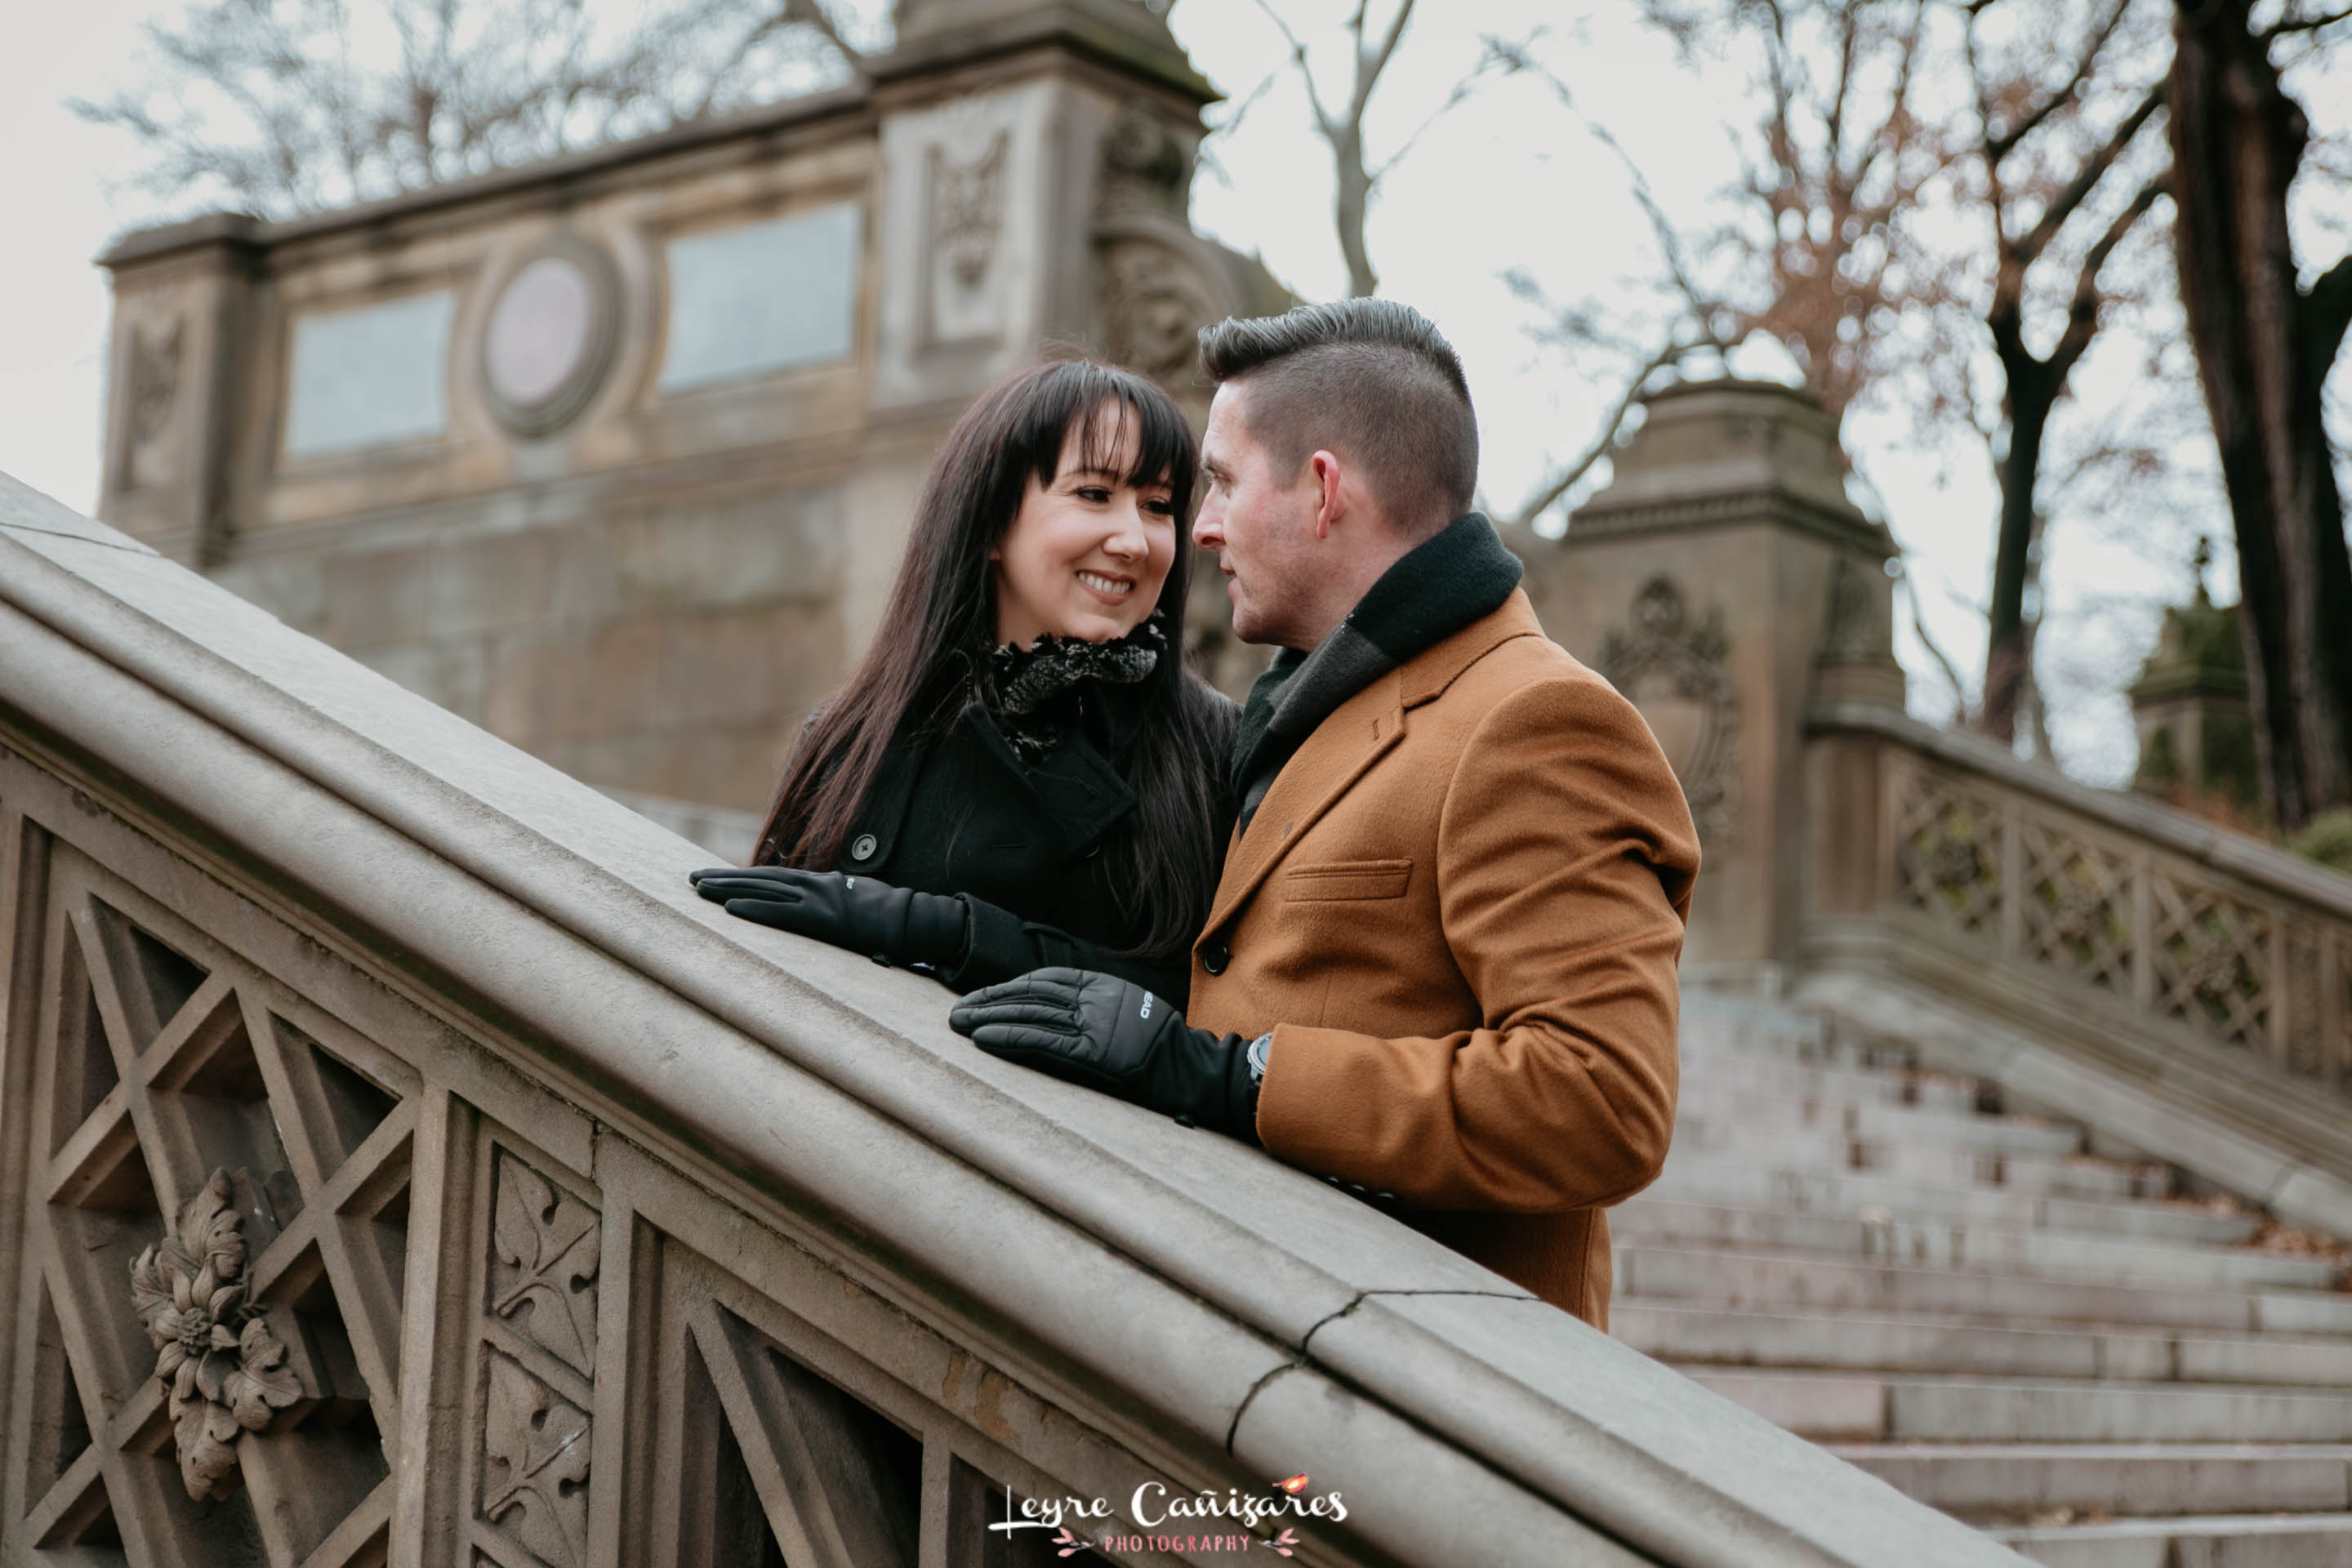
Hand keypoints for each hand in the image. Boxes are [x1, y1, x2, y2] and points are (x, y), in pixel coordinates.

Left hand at [688, 866, 967, 968]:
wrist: (916, 921)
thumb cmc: (895, 917)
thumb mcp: (861, 903)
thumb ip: (840, 902)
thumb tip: (832, 903)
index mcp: (824, 884)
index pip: (776, 878)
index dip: (745, 878)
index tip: (718, 879)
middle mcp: (816, 887)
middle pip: (761, 880)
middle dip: (724, 879)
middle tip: (691, 880)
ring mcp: (819, 902)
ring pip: (764, 892)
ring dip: (729, 890)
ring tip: (698, 889)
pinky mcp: (823, 921)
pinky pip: (782, 915)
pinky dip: (755, 911)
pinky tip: (730, 910)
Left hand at [949, 967, 1258, 1140]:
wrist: (1186, 1067)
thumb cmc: (1157, 1044)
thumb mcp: (1129, 1009)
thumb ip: (1095, 1005)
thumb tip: (1058, 1008)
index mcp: (1101, 985)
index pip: (1044, 979)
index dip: (1009, 986)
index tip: (983, 996)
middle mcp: (1093, 999)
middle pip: (1030, 994)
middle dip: (990, 1000)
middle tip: (957, 1009)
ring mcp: (1091, 1024)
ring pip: (1030, 1014)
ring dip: (990, 1017)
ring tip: (959, 1023)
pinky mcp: (1090, 1052)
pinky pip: (1041, 1041)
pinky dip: (1009, 1038)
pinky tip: (983, 1039)